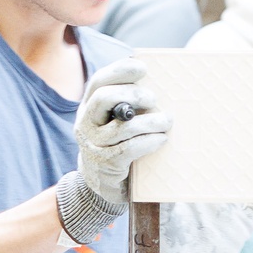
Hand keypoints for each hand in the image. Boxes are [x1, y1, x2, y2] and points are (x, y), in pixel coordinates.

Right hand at [72, 58, 170, 211]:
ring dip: (149, 121)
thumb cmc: (116, 144)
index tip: (142, 68)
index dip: (120, 70)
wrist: (101, 184)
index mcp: (88, 107)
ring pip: (122, 127)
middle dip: (133, 94)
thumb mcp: (114, 121)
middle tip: (153, 99)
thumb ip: (126, 104)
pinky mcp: (106, 163)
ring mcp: (93, 145)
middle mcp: (86, 123)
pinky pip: (129, 149)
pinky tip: (161, 139)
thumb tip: (156, 83)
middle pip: (104, 98)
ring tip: (167, 121)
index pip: (99, 81)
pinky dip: (149, 141)